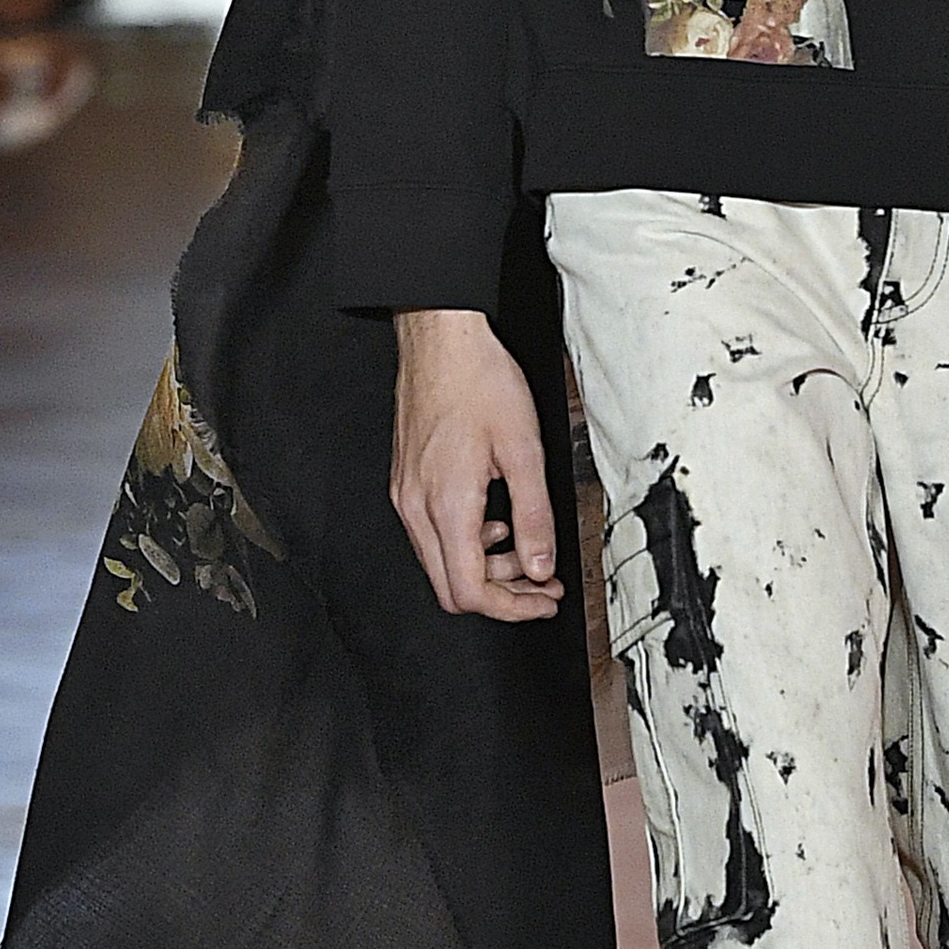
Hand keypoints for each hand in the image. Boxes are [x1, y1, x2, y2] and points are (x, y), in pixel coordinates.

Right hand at [390, 308, 562, 621]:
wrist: (441, 340)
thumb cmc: (478, 381)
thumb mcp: (524, 451)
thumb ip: (534, 516)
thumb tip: (542, 565)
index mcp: (446, 505)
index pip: (468, 591)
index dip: (510, 608)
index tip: (542, 600)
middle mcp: (417, 507)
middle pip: (450, 587)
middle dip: (501, 594)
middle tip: (542, 585)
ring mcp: (406, 496)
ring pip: (441, 562)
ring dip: (486, 568)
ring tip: (525, 549)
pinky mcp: (406, 482)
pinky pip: (433, 534)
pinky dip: (468, 542)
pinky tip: (494, 522)